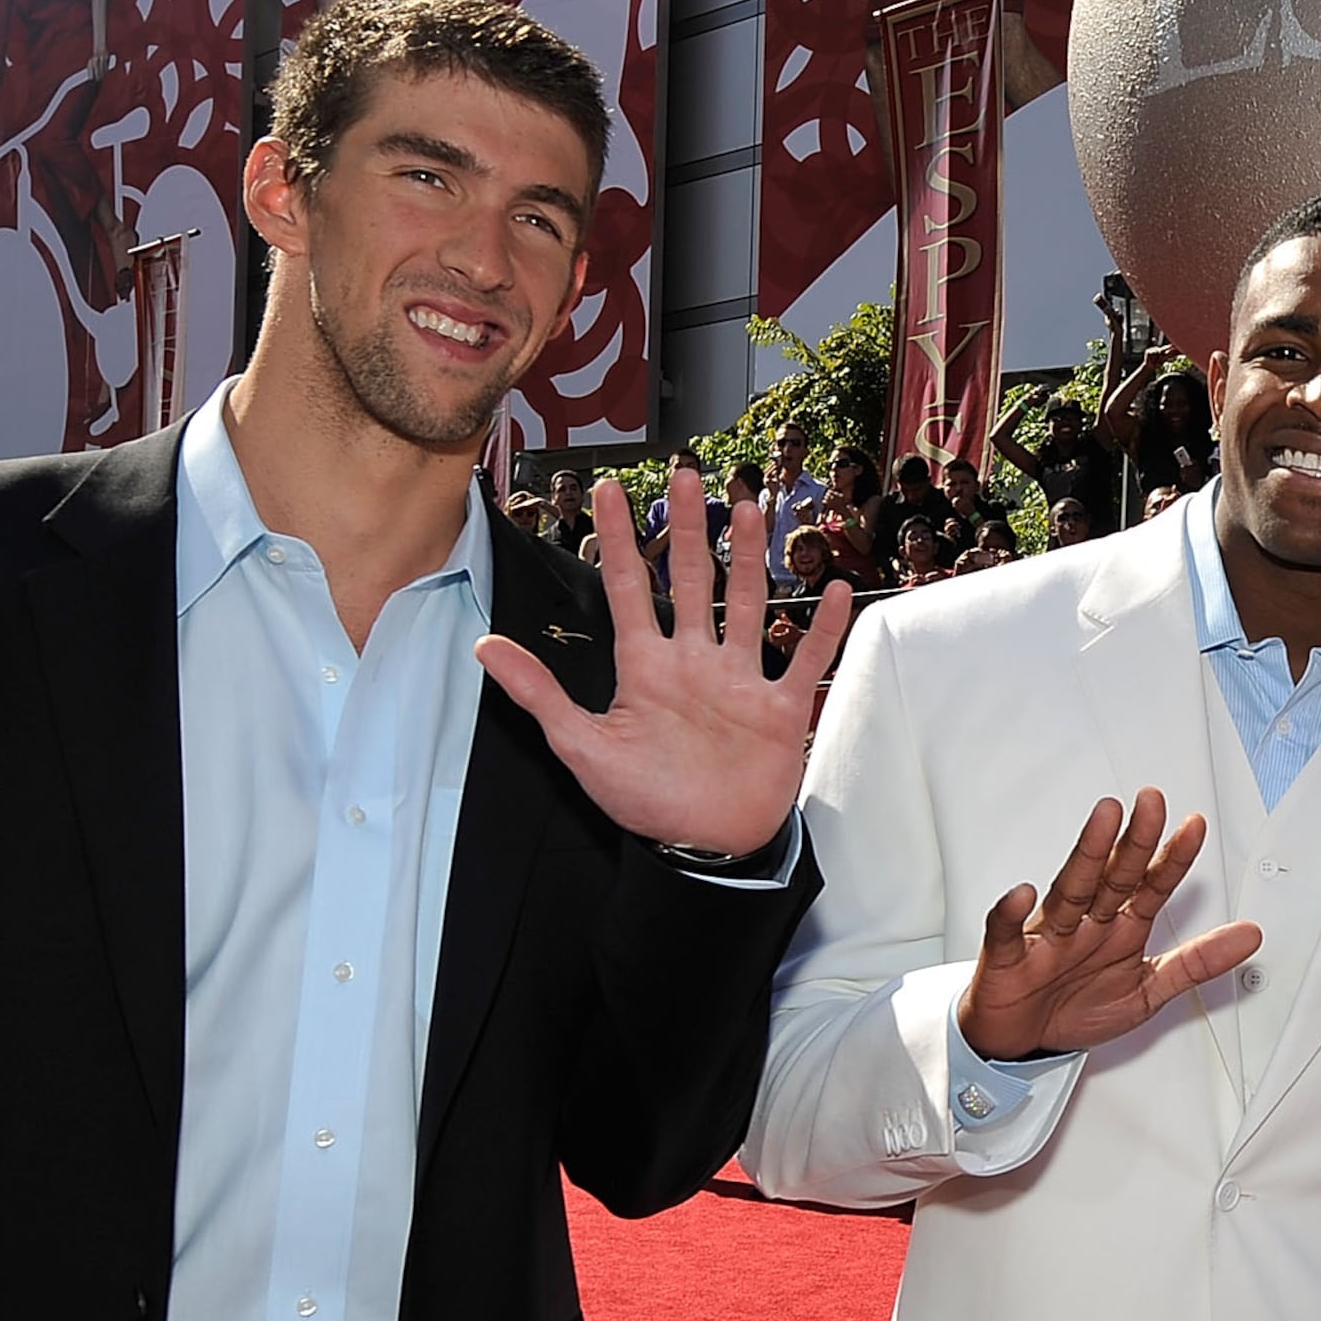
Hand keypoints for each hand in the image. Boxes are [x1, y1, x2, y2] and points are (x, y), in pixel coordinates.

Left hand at [473, 464, 849, 854]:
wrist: (706, 846)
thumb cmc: (645, 801)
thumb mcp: (581, 747)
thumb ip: (538, 693)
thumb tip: (483, 647)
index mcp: (646, 668)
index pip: (626, 588)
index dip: (615, 539)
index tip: (608, 490)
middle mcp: (694, 662)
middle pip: (690, 580)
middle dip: (687, 527)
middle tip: (687, 474)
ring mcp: (740, 681)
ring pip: (747, 604)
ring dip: (748, 557)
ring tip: (749, 507)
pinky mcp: (779, 708)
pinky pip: (805, 660)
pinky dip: (823, 629)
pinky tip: (836, 590)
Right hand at [955, 790, 1259, 1062]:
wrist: (1022, 1041)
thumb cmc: (1077, 1009)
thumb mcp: (1148, 992)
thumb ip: (1197, 963)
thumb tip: (1251, 936)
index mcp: (1121, 928)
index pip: (1153, 885)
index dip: (1174, 858)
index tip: (1195, 825)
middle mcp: (1088, 923)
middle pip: (1114, 875)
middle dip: (1135, 840)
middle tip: (1151, 802)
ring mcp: (1049, 935)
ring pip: (1070, 890)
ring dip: (1087, 855)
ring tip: (1104, 821)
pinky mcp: (1007, 956)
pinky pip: (1006, 931)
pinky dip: (1011, 913)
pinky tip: (1025, 893)